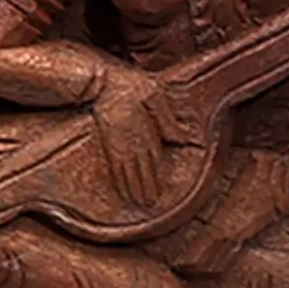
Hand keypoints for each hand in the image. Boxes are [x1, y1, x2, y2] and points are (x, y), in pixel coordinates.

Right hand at [93, 67, 164, 209]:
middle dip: (145, 190)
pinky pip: (114, 166)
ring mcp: (119, 144)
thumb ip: (169, 119)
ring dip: (132, 189)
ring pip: (127, 173)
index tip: (158, 195)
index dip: (156, 180)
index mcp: (149, 133)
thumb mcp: (157, 95)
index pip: (154, 162)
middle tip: (148, 205)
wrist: (103, 82)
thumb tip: (185, 136)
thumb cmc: (133, 84)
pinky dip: (118, 180)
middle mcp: (134, 143)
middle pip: (141, 173)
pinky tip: (120, 188)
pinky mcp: (108, 142)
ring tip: (136, 202)